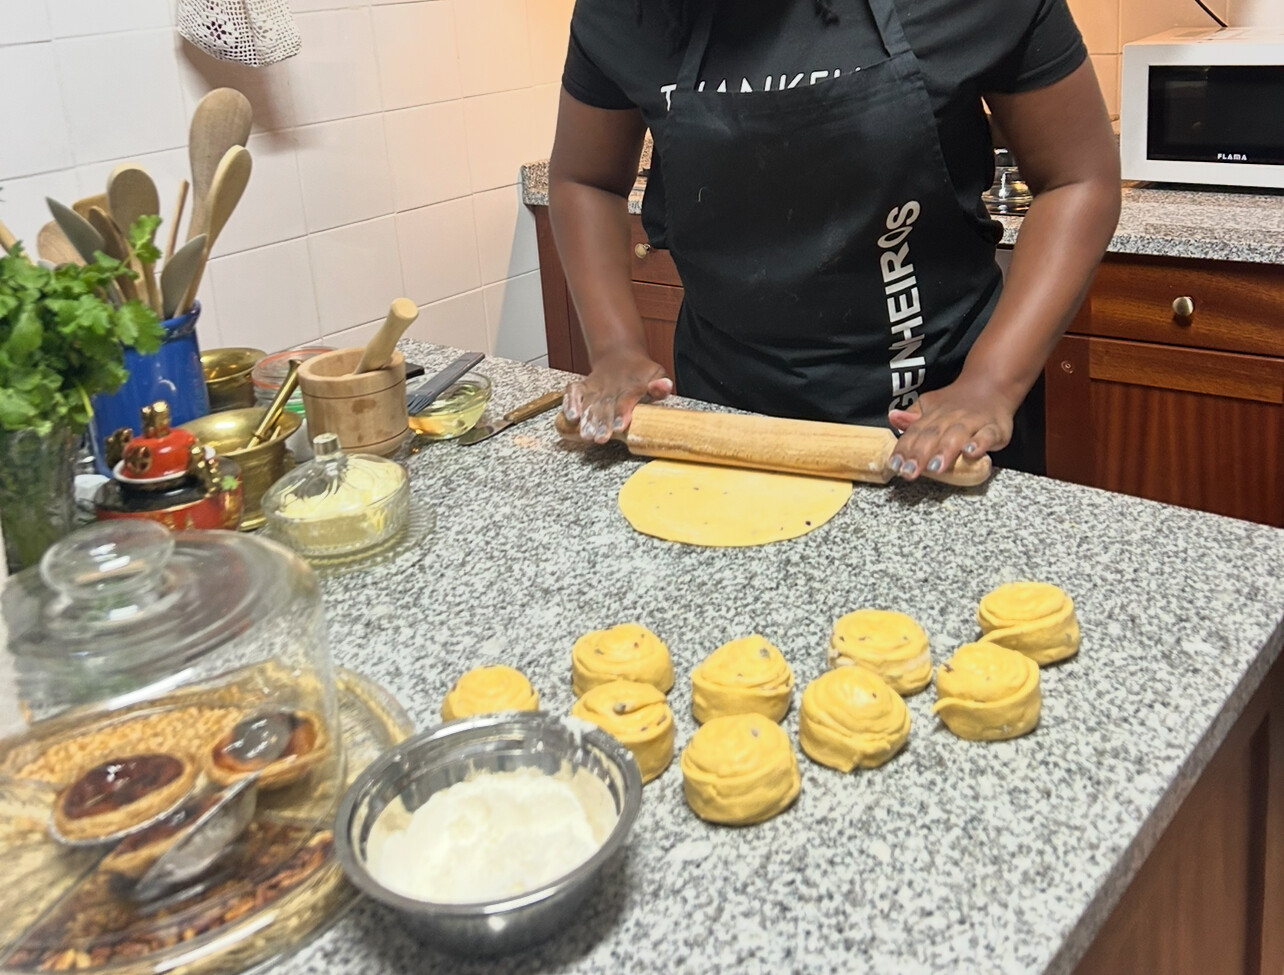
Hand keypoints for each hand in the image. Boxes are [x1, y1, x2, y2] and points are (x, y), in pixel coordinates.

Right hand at [562, 349, 672, 442]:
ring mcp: (595, 388)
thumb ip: (660, 385)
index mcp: (631, 387)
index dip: (622, 413)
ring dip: (587, 420)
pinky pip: (573, 392)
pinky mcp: (582, 387)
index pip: (625, 401)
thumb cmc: (641, 373)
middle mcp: (611, 389)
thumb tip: (665, 385)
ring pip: (589, 404)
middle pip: (605, 407)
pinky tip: (571, 418)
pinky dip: (570, 403)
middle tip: (600, 438)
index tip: (619, 427)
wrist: (620, 355)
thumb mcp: (656, 374)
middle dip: (602, 423)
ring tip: (585, 434)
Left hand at [886, 376, 1016, 479]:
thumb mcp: (932, 405)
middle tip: (909, 472)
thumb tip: (893, 417)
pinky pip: (987, 435)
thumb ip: (914, 418)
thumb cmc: (958, 402)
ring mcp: (974, 422)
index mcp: (933, 415)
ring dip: (945, 451)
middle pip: (933, 435)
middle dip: (920, 454)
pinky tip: (970, 452)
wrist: (992, 385)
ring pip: (958, 435)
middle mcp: (951, 418)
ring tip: (935, 467)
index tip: (895, 465)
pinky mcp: (995, 428)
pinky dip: (980, 443)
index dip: (904, 449)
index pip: (915, 432)